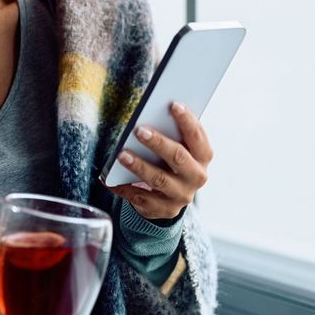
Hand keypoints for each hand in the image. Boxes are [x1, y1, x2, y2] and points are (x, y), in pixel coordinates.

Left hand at [108, 102, 213, 220]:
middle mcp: (196, 177)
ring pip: (159, 179)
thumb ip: (172, 133)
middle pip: (178, 158)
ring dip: (139, 166)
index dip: (187, 120)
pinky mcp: (164, 209)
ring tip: (122, 155)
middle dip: (159, 143)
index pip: (197, 136)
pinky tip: (111, 180)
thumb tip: (152, 113)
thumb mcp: (179, 147)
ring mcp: (181, 196)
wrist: (171, 196)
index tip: (173, 105)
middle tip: (139, 131)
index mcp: (203, 157)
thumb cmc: (172, 161)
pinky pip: (142, 198)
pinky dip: (125, 187)